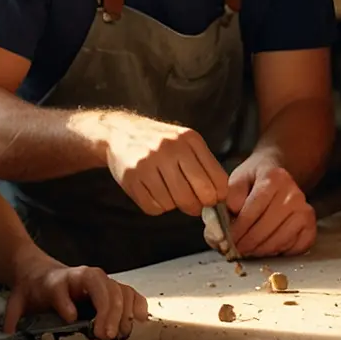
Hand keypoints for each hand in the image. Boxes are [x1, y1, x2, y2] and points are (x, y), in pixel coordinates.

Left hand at [3, 259, 148, 339]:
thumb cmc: (33, 290)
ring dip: (123, 311)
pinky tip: (140, 320)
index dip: (65, 302)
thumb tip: (8, 330)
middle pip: (98, 286)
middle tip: (105, 335)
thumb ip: (13, 314)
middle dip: (105, 309)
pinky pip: (129, 292)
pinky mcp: (111, 288)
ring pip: (117, 288)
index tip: (70, 318)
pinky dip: (137, 305)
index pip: (60, 288)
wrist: (41, 272)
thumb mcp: (18, 300)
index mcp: (55, 280)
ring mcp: (98, 281)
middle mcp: (80, 276)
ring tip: (121, 334)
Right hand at [98, 111, 228, 217]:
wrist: (120, 132)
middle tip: (193, 205)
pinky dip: (157, 207)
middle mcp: (169, 148)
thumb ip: (204, 165)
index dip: (217, 197)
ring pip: (173, 204)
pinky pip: (153, 207)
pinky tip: (154, 193)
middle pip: (195, 195)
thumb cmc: (159, 142)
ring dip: (174, 205)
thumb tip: (220, 197)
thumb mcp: (185, 142)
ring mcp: (148, 162)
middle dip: (197, 207)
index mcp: (189, 139)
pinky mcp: (131, 176)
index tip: (212, 200)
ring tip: (169, 192)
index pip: (216, 179)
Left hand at [218, 159, 315, 257]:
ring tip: (248, 251)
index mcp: (274, 178)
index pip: (252, 211)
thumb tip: (231, 219)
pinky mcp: (310, 224)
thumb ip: (231, 197)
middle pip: (266, 228)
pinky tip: (267, 249)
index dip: (238, 229)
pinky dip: (280, 252)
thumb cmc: (254, 180)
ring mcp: (305, 209)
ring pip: (280, 240)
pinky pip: (296, 247)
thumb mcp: (238, 179)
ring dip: (261, 251)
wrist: (278, 174)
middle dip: (248, 243)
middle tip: (236, 250)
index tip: (228, 240)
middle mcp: (293, 193)